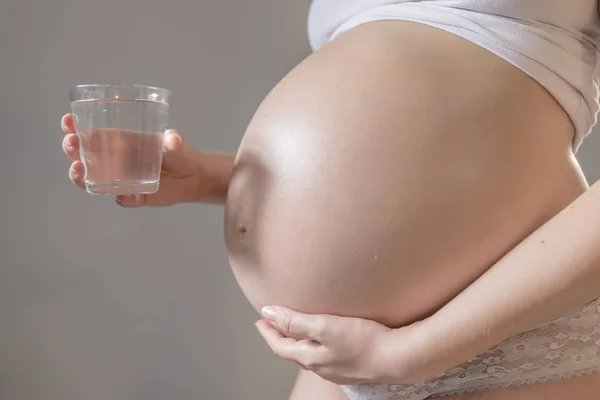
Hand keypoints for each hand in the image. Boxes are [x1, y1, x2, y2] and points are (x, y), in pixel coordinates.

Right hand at [61, 113, 224, 205]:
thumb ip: (173, 140)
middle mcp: (114, 162)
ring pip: (92, 181)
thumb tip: (173, 139)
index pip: (88, 134)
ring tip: (78, 169)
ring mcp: (121, 181)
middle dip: (71, 148)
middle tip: (72, 142)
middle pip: (82, 156)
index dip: (73, 128)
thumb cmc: (179, 153)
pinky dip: (121, 198)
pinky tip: (120, 195)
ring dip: (81, 176)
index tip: (68, 121)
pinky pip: (122, 199)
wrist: (193, 177)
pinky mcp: (134, 197)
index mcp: (118, 143)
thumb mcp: (176, 142)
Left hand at [255, 306, 415, 384]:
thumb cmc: (363, 341)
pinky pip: (324, 356)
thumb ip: (295, 320)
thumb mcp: (324, 325)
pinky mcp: (351, 367)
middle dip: (280, 337)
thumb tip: (268, 313)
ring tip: (294, 330)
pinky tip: (324, 340)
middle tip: (273, 324)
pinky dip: (315, 345)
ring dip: (297, 342)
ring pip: (308, 355)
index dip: (268, 331)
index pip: (280, 346)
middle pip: (292, 352)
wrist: (398, 358)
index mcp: (310, 358)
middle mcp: (321, 367)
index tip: (260, 320)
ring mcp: (336, 369)